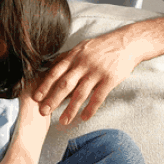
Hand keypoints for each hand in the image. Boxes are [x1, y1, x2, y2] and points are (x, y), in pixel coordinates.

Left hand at [32, 28, 148, 125]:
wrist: (127, 43)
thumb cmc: (102, 46)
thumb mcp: (82, 47)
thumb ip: (67, 57)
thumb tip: (49, 66)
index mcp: (75, 56)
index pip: (56, 72)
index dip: (45, 85)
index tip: (36, 97)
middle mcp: (83, 64)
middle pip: (65, 84)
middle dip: (53, 99)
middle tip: (43, 112)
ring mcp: (97, 72)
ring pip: (81, 93)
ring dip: (70, 109)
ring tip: (63, 121)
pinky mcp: (110, 79)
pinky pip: (98, 97)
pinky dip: (91, 108)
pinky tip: (84, 118)